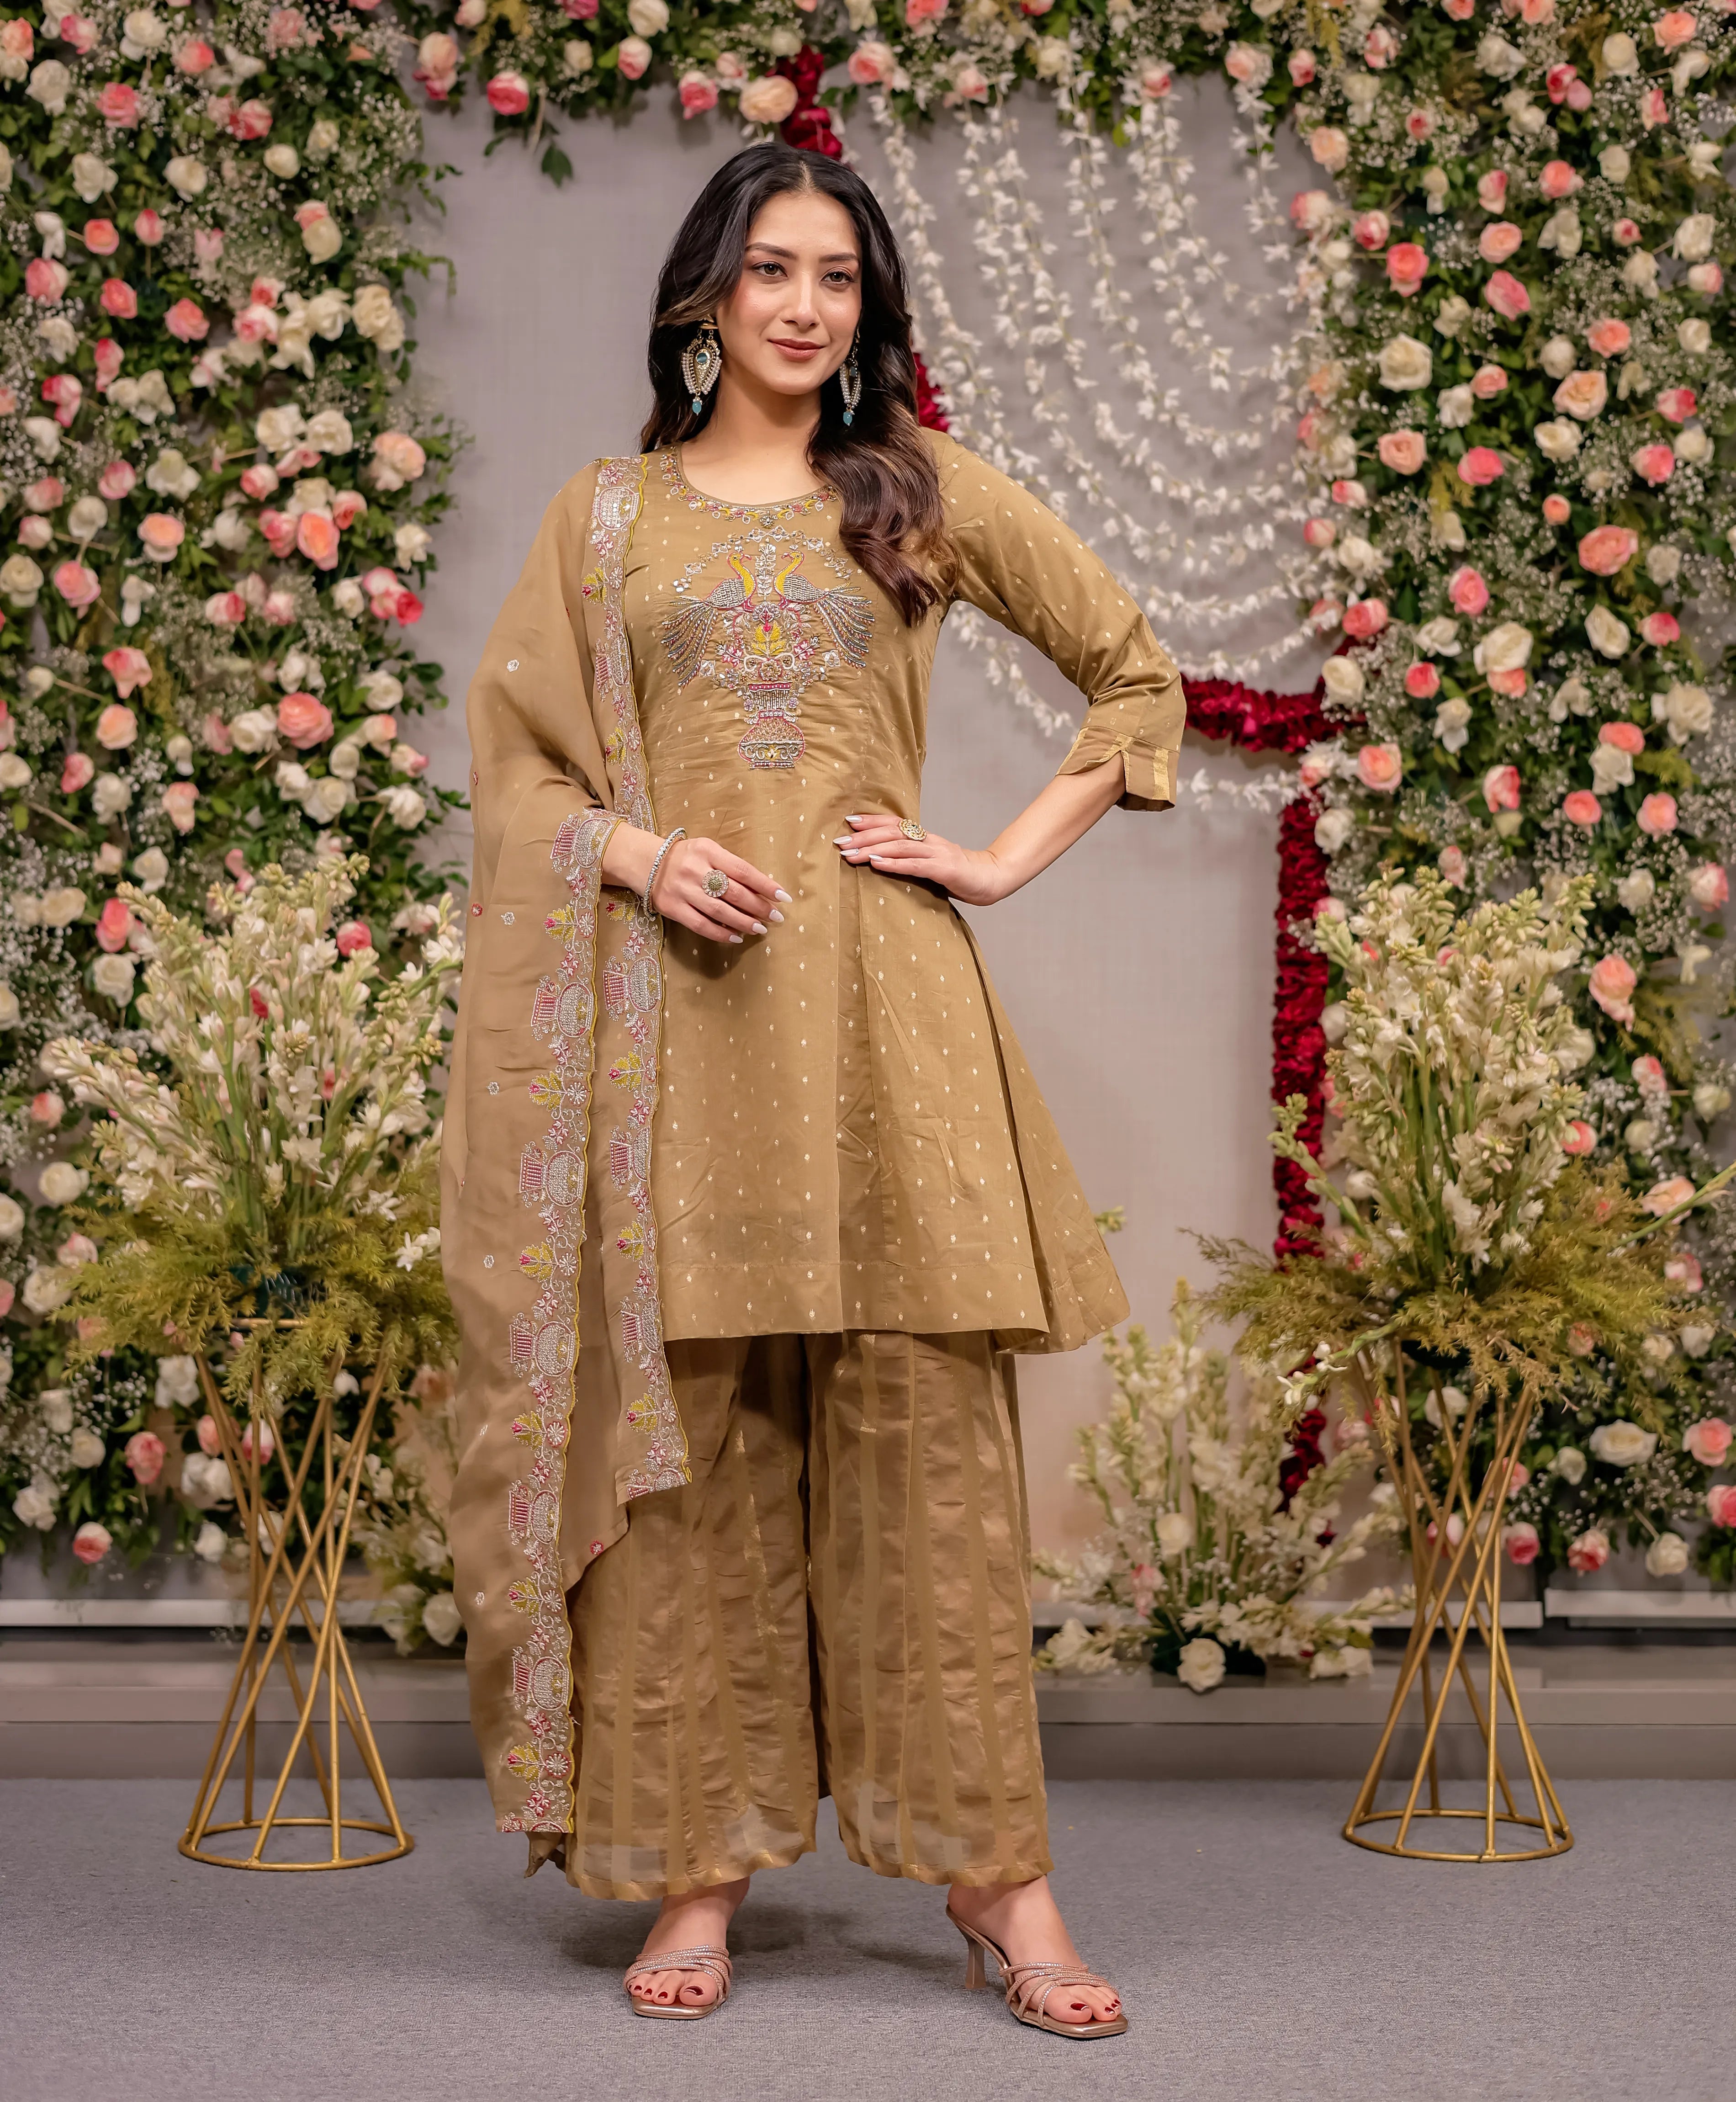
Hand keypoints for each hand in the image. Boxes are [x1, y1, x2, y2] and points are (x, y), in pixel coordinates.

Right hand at [651, 834, 786, 944]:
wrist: (646, 862)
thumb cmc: (687, 857)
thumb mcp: (708, 851)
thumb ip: (730, 866)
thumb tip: (761, 890)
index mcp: (707, 850)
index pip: (743, 870)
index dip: (765, 885)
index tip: (783, 897)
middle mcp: (695, 870)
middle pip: (734, 892)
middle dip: (758, 907)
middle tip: (775, 917)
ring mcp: (683, 890)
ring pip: (719, 911)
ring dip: (744, 922)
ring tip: (760, 929)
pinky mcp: (673, 908)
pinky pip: (701, 925)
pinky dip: (721, 934)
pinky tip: (737, 937)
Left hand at [833, 813, 1009, 906]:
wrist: (993, 878)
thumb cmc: (959, 874)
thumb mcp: (931, 864)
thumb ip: (912, 860)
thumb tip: (882, 862)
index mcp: (926, 838)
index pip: (895, 824)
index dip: (872, 821)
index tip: (849, 821)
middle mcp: (930, 841)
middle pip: (892, 832)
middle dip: (864, 836)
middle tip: (840, 841)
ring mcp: (938, 853)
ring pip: (899, 846)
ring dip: (872, 849)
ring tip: (850, 854)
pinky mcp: (945, 869)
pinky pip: (915, 865)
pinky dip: (894, 863)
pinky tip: (876, 864)